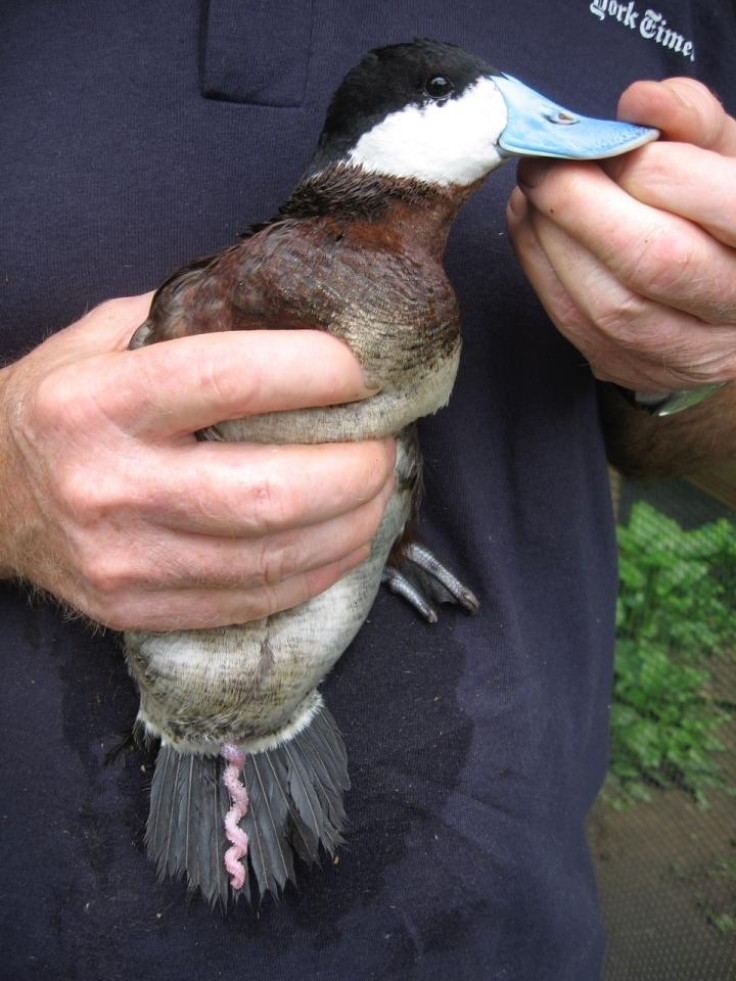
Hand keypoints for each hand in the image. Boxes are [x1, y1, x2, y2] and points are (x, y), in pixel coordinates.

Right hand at [0, 294, 394, 630]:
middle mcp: (108, 487)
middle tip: (384, 439)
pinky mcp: (140, 610)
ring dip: (352, 522)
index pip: (227, 380)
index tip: (364, 367)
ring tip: (375, 486)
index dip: (315, 371)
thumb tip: (302, 321)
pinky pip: (256, 600)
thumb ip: (194, 324)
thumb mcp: (105, 340)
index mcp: (96, 403)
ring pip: (273, 556)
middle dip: (354, 466)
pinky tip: (344, 537)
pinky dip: (320, 568)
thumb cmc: (62, 405)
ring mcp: (125, 561)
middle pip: (267, 492)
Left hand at [506, 78, 735, 392]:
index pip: (725, 208)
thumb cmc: (719, 213)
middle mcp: (733, 308)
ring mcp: (680, 352)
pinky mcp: (626, 367)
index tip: (612, 142)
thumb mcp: (725, 156)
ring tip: (536, 186)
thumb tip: (640, 101)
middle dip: (584, 204)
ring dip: (552, 235)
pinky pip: (569, 321)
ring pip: (607, 302)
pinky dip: (538, 263)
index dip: (657, 171)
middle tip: (545, 161)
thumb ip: (691, 118)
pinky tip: (531, 220)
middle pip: (655, 262)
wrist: (717, 301)